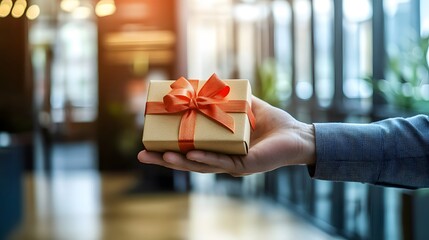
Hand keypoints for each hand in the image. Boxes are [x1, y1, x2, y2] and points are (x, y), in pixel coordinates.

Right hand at [137, 96, 315, 175]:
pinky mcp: (245, 166)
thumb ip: (230, 98)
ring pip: (201, 166)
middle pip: (189, 161)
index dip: (170, 147)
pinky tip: (192, 155)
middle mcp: (223, 160)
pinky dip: (207, 158)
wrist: (299, 135)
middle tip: (141, 156)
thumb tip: (212, 82)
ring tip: (160, 156)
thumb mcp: (247, 107)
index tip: (150, 140)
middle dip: (165, 159)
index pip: (190, 150)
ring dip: (180, 161)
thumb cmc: (273, 123)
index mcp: (219, 148)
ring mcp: (233, 166)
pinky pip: (223, 163)